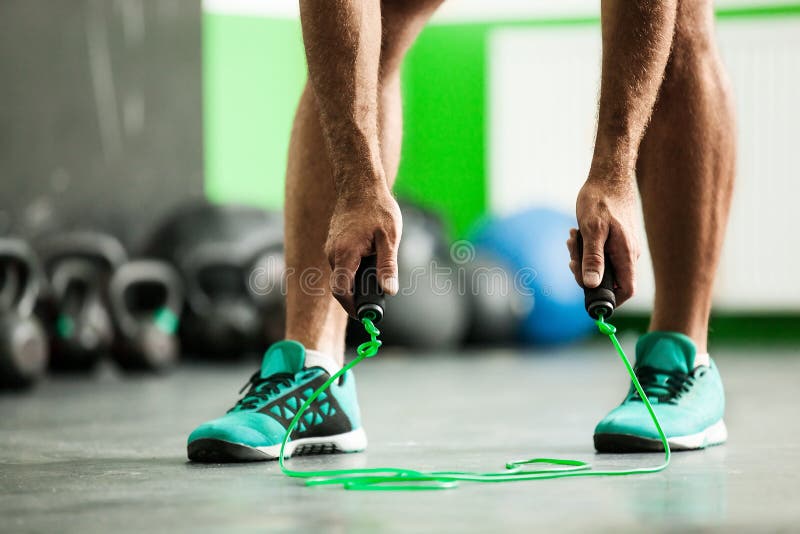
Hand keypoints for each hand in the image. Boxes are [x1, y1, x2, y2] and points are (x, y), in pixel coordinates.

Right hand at [325, 186, 401, 316]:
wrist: (360, 183)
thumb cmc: (377, 207)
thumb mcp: (390, 238)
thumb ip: (388, 266)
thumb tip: (389, 291)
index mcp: (345, 254)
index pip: (341, 291)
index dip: (352, 307)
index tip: (365, 316)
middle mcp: (333, 253)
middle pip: (340, 286)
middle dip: (357, 297)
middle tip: (377, 301)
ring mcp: (331, 248)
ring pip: (342, 275)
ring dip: (357, 283)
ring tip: (377, 279)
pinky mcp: (334, 243)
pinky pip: (342, 264)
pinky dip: (354, 270)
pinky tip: (370, 263)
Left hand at [567, 174, 640, 306]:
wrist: (609, 177)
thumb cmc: (600, 200)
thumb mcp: (591, 230)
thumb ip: (592, 258)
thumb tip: (591, 284)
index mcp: (626, 255)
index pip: (626, 291)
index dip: (608, 299)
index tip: (586, 293)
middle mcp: (628, 255)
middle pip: (609, 281)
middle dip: (586, 274)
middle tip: (572, 257)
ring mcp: (623, 248)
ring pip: (602, 267)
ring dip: (583, 258)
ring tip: (572, 239)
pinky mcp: (616, 241)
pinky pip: (601, 254)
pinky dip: (586, 249)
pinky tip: (576, 235)